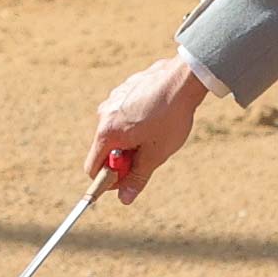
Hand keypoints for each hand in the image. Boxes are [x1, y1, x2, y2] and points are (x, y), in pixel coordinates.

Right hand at [91, 51, 210, 199]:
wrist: (185, 77)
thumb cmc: (171, 117)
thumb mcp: (156, 153)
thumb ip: (137, 177)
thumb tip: (124, 199)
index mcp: (106, 133)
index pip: (92, 168)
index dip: (108, 179)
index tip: (128, 178)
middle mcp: (103, 114)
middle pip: (105, 149)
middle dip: (125, 157)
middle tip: (150, 152)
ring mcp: (113, 98)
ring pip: (117, 130)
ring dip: (132, 138)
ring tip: (158, 130)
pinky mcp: (125, 88)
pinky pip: (125, 112)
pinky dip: (137, 119)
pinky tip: (158, 113)